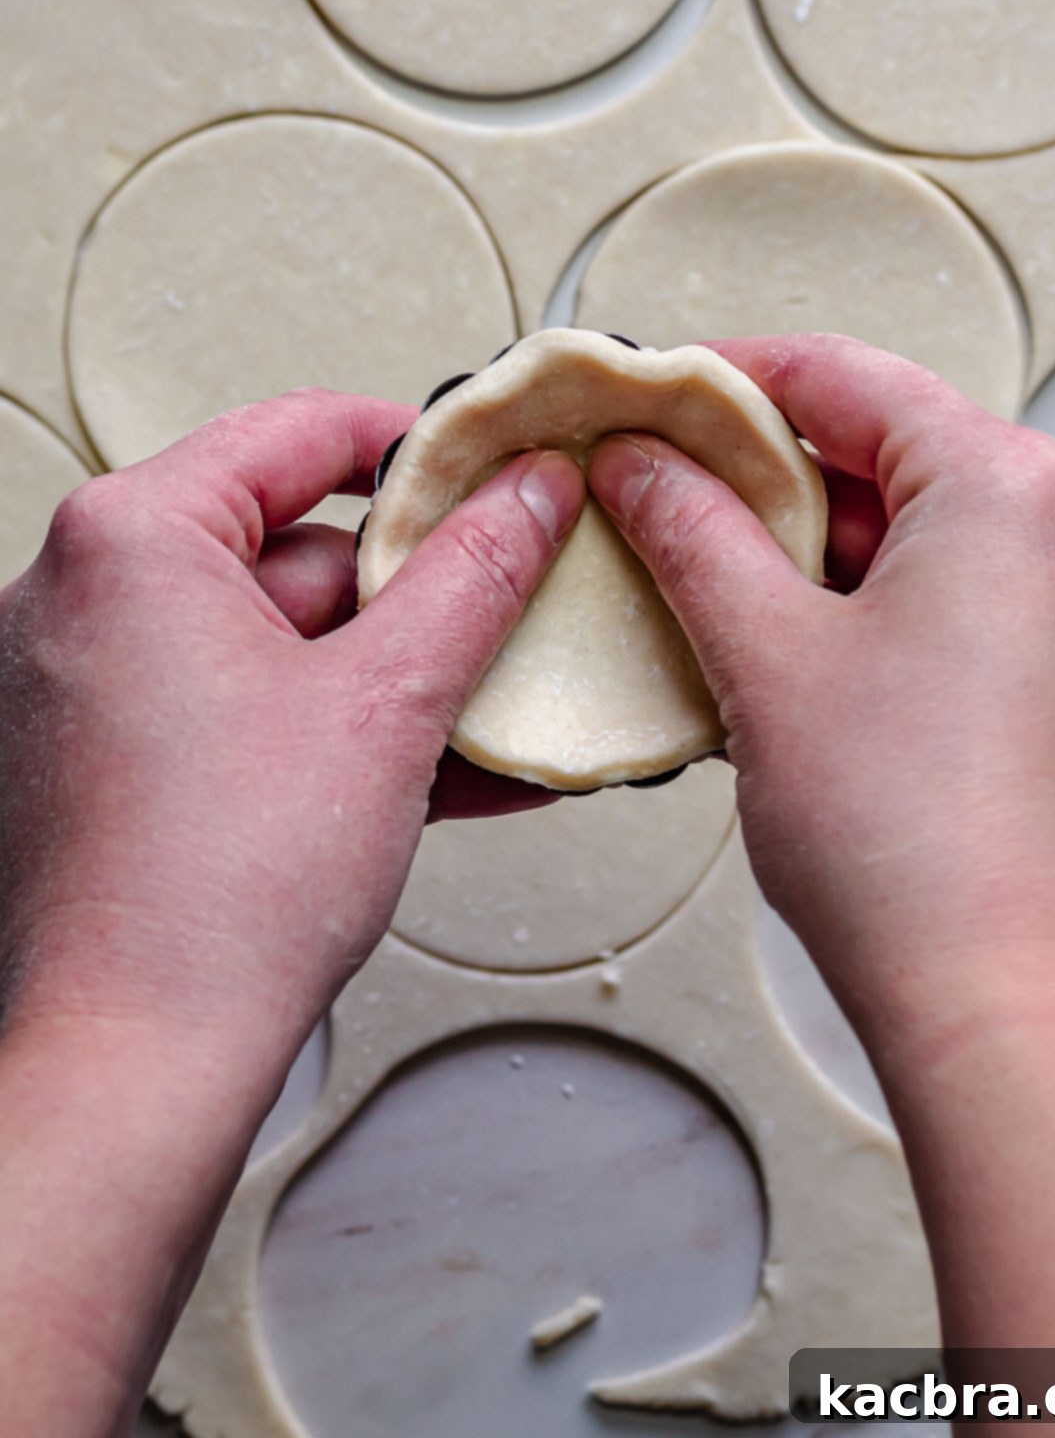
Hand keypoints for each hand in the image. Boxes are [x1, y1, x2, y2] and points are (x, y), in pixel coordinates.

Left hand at [0, 388, 583, 1057]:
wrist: (136, 1065)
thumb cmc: (214, 896)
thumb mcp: (388, 702)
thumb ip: (474, 576)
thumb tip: (527, 497)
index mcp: (129, 541)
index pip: (298, 433)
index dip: (419, 448)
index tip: (493, 471)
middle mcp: (83, 597)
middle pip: (292, 547)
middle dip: (412, 597)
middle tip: (506, 619)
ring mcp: (88, 683)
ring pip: (279, 640)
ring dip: (391, 677)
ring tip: (491, 713)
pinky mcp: (110, 759)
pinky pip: (244, 707)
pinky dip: (332, 727)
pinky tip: (437, 767)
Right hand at [587, 337, 1054, 1351]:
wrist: (1000, 1003)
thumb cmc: (911, 844)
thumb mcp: (762, 652)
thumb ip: (690, 529)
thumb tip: (645, 465)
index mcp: (1010, 488)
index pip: (845, 375)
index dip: (728, 379)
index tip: (656, 397)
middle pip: (891, 450)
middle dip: (768, 476)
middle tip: (667, 501)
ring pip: (927, 531)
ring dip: (819, 549)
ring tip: (722, 594)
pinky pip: (966, 600)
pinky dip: (880, 606)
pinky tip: (804, 656)